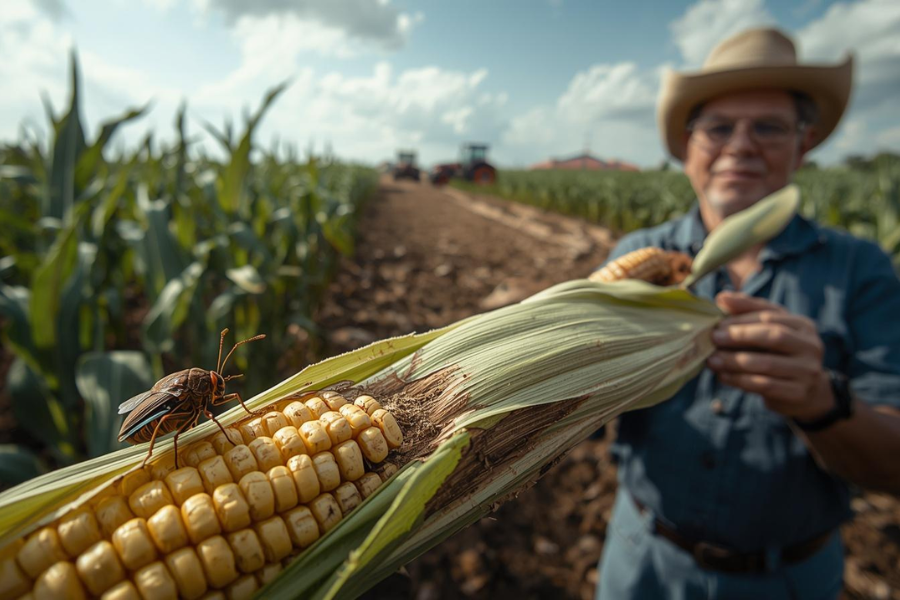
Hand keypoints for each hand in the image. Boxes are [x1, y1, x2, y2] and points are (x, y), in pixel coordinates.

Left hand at [706, 291, 833, 419]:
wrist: (805, 392)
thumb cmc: (778, 353)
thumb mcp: (768, 329)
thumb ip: (747, 310)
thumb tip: (722, 297)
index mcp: (803, 325)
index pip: (770, 316)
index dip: (741, 319)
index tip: (717, 323)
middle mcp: (810, 346)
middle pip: (773, 336)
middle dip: (740, 336)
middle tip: (714, 339)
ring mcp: (807, 371)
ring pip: (767, 364)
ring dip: (734, 361)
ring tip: (712, 360)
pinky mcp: (798, 393)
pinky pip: (765, 385)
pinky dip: (739, 380)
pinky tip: (722, 376)